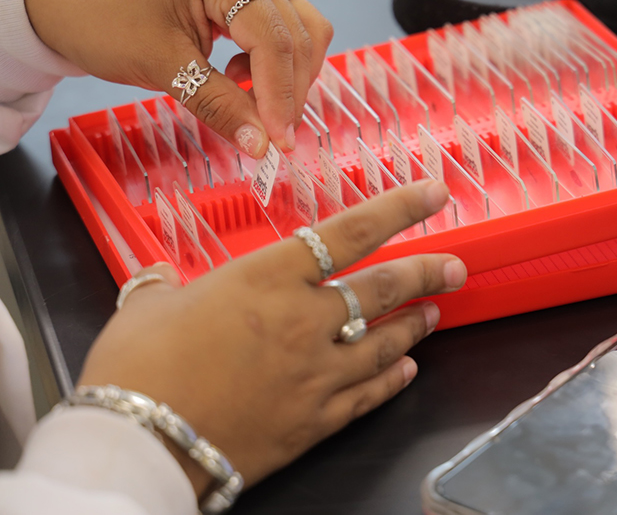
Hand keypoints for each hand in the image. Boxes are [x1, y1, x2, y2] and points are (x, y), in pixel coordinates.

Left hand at [23, 0, 332, 156]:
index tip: (279, 142)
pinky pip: (282, 26)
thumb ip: (220, 106)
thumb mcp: (163, 69)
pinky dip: (274, 62)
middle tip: (272, 137)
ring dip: (288, 75)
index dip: (281, 94)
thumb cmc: (103, 23)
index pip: (275, 38)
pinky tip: (238, 77)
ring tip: (251, 104)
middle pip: (298, 34)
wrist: (66, 2)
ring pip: (300, 30)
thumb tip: (263, 145)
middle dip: (289, 90)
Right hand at [77, 180, 465, 494]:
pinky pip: (366, 395)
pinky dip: (391, 381)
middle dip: (426, 273)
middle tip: (455, 267)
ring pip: (384, 342)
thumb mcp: (147, 308)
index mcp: (268, 277)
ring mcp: (316, 372)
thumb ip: (166, 286)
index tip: (435, 194)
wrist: (140, 445)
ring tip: (434, 314)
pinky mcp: (314, 420)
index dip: (401, 208)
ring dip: (414, 325)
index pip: (352, 231)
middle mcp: (304, 319)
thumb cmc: (139, 370)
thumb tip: (162, 278)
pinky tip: (407, 372)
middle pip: (383, 288)